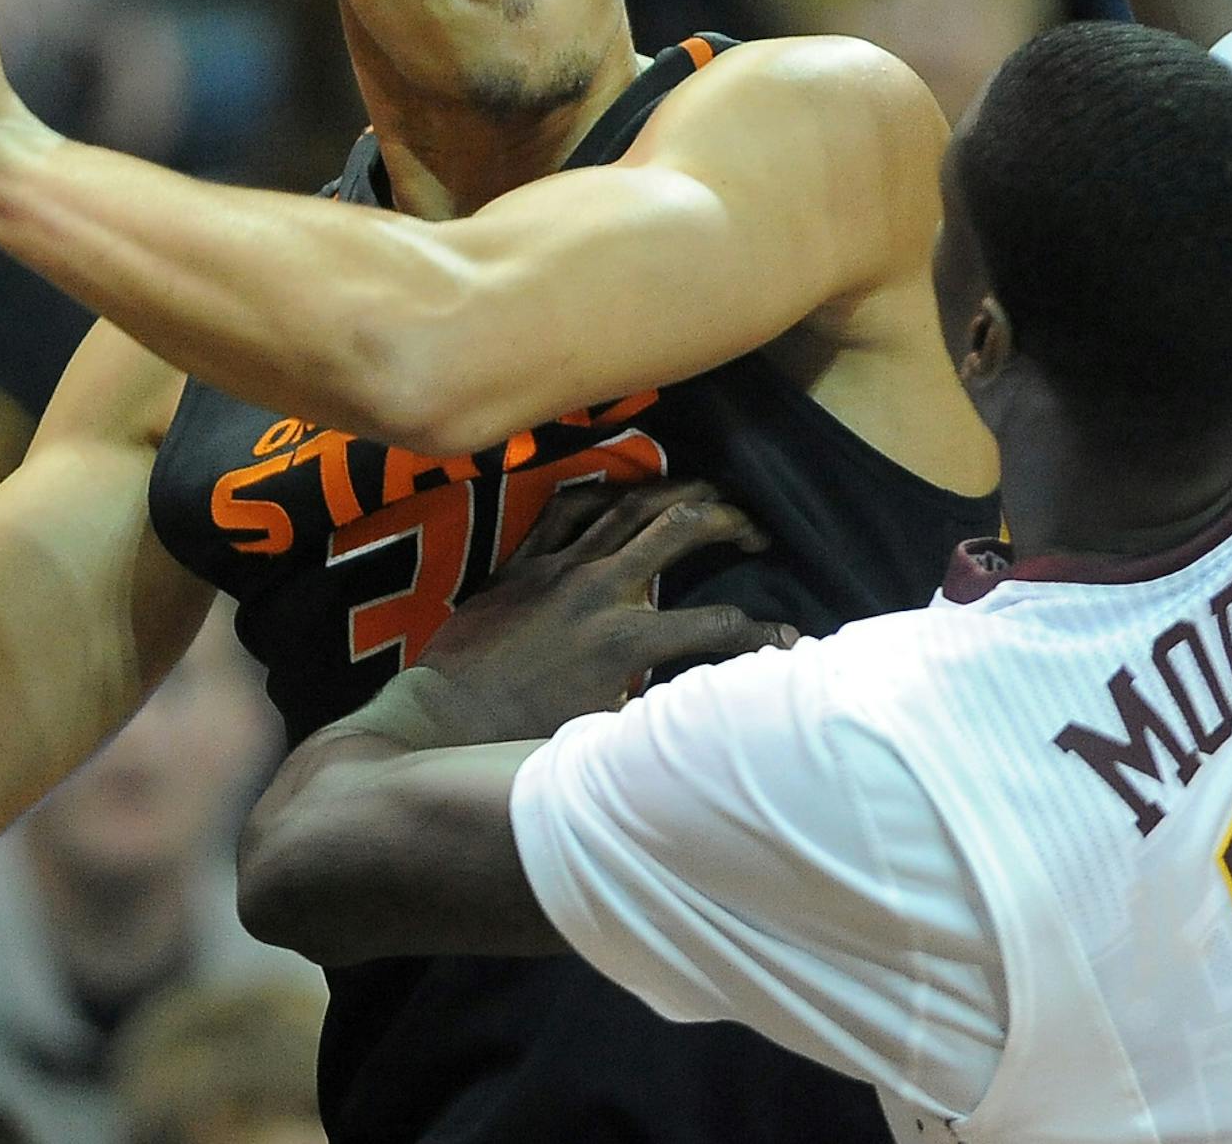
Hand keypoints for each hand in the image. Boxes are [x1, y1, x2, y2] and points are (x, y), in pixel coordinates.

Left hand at [410, 478, 796, 743]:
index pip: (717, 627)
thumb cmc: (521, 740)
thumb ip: (654, 710)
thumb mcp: (603, 735)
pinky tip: (624, 493)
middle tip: (756, 526)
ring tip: (708, 492)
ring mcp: (558, 566)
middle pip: (679, 527)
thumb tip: (700, 710)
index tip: (790, 640)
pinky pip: (569, 506)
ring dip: (676, 491)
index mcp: (625, 641)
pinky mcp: (523, 560)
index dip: (763, 634)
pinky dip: (603, 493)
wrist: (441, 720)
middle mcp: (599, 589)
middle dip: (728, 518)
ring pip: (629, 504)